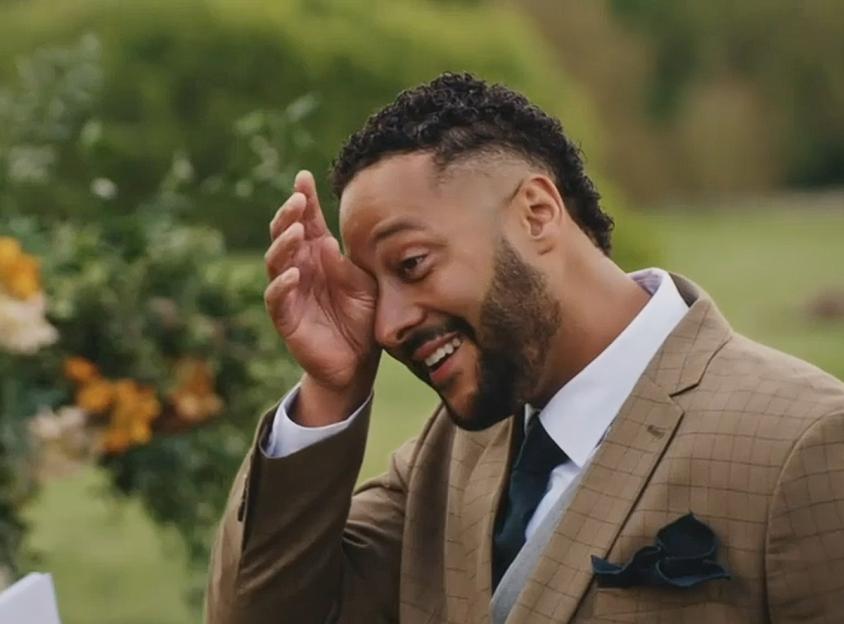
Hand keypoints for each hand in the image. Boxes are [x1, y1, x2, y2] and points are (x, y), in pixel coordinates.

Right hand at [265, 171, 378, 419]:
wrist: (359, 360)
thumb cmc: (362, 316)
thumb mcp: (364, 285)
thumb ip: (347, 266)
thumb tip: (328, 243)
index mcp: (319, 254)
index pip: (308, 221)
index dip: (304, 199)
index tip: (304, 177)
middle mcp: (301, 267)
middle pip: (285, 234)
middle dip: (288, 215)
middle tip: (298, 200)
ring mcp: (290, 291)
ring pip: (276, 261)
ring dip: (284, 244)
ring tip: (296, 230)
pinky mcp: (286, 318)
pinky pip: (277, 298)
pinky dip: (282, 285)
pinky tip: (294, 275)